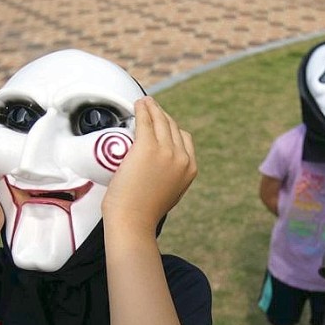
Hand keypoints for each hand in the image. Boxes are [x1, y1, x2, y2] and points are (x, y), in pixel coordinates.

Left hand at [102, 97, 196, 234]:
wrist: (133, 221)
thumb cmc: (144, 212)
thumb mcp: (169, 194)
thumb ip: (171, 178)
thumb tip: (164, 171)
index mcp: (190, 169)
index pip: (184, 138)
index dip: (171, 128)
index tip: (160, 123)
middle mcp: (181, 157)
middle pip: (172, 126)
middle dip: (161, 116)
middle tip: (149, 109)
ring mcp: (165, 151)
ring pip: (160, 120)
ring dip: (152, 107)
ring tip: (143, 103)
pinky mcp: (146, 147)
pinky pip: (145, 120)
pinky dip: (142, 109)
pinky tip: (138, 104)